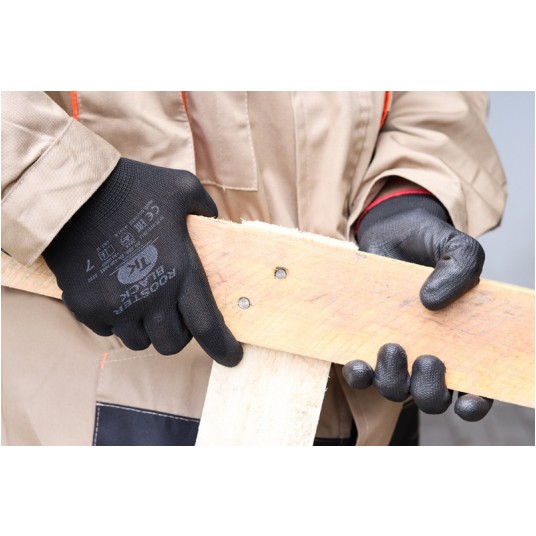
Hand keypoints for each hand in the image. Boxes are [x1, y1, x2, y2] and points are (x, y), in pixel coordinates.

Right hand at [43, 158, 242, 365]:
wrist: (72, 193)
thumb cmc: (131, 187)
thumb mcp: (181, 188)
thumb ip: (205, 207)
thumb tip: (214, 220)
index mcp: (180, 271)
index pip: (207, 325)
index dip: (223, 348)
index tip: (232, 358)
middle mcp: (151, 296)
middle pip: (171, 344)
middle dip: (177, 334)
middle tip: (173, 314)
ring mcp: (116, 306)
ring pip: (140, 342)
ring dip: (146, 328)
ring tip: (142, 301)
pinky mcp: (87, 308)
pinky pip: (108, 331)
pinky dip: (116, 320)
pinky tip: (114, 293)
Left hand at [343, 191, 492, 420]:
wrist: (392, 230)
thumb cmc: (430, 244)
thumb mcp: (456, 248)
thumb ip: (461, 268)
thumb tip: (433, 302)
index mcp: (462, 343)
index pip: (477, 389)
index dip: (476, 404)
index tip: (468, 401)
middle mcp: (428, 354)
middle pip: (431, 398)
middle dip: (429, 391)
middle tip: (427, 360)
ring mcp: (395, 352)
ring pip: (393, 390)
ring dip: (393, 380)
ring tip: (392, 347)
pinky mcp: (365, 342)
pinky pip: (359, 374)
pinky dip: (359, 375)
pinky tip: (359, 362)